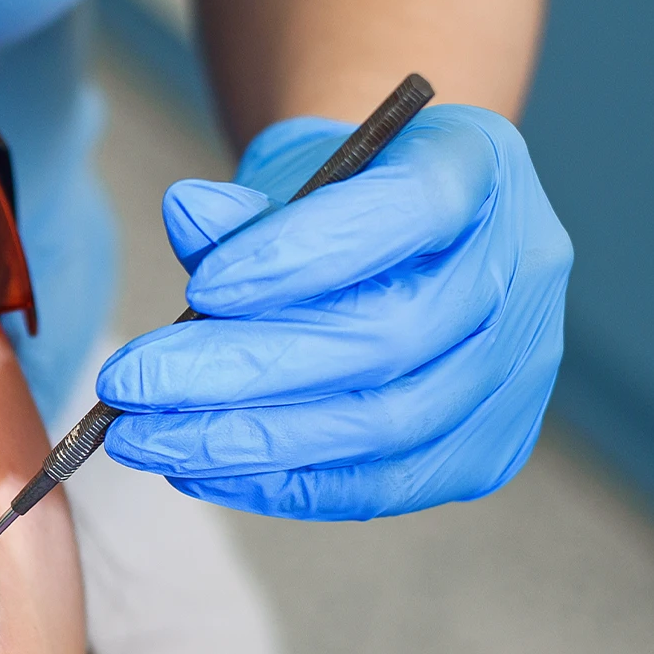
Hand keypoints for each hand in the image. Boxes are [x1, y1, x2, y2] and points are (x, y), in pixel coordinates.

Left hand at [95, 103, 569, 518]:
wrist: (402, 237)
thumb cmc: (340, 198)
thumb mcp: (292, 172)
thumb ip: (244, 203)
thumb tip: (188, 215)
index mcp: (480, 168)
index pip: (408, 211)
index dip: (305, 255)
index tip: (200, 288)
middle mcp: (522, 268)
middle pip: (390, 338)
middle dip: (244, 370)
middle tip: (131, 385)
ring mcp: (521, 367)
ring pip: (387, 425)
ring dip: (249, 441)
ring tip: (144, 437)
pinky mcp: (489, 447)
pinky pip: (383, 485)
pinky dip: (282, 483)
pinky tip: (198, 467)